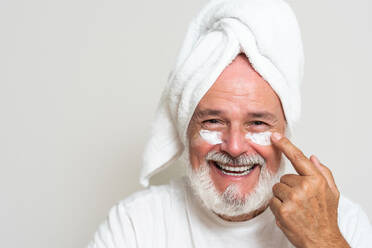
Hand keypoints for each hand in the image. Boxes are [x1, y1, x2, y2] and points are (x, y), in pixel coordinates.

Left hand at [269, 132, 349, 247]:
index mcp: (316, 180)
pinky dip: (277, 208)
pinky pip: (272, 202)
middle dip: (289, 187)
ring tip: (295, 208)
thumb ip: (323, 173)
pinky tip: (288, 214)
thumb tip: (312, 157)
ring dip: (282, 198)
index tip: (275, 136)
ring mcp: (293, 199)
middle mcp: (304, 187)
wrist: (322, 241)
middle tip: (300, 200)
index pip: (298, 157)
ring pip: (276, 189)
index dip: (285, 145)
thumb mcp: (332, 193)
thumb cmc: (326, 217)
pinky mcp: (283, 210)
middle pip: (284, 178)